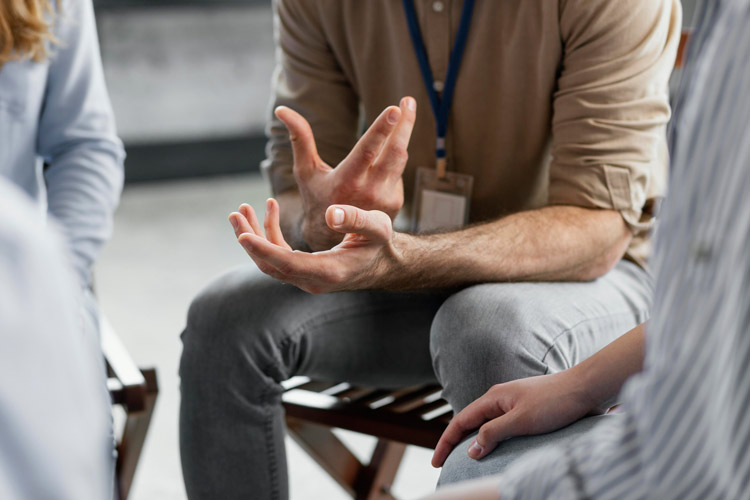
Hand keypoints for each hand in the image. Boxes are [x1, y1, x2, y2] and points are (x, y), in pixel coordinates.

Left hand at [229, 198, 398, 293]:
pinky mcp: (303, 271)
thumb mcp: (377, 227)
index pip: (288, 264)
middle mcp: (313, 280)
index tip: (243, 235)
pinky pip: (278, 255)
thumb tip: (332, 212)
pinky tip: (269, 211)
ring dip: (254, 236)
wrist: (384, 264)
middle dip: (249, 240)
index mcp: (329, 272)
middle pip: (271, 266)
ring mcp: (306, 278)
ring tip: (241, 210)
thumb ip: (357, 219)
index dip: (264, 250)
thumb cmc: (381, 243)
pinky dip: (269, 235)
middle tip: (235, 214)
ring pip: (270, 262)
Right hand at [275, 96, 415, 250]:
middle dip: (404, 124)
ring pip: (400, 158)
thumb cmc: (316, 198)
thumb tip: (282, 109)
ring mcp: (385, 198)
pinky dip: (393, 156)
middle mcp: (369, 191)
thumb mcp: (306, 171)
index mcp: (346, 181)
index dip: (382, 129)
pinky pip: (398, 170)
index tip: (394, 109)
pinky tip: (388, 148)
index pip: (368, 151)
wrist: (334, 237)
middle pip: (394, 151)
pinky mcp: (395, 202)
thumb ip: (299, 138)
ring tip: (408, 108)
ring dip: (405, 132)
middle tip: (408, 101)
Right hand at [431, 370, 600, 467]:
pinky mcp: (526, 408)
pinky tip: (494, 445)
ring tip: (463, 456)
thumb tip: (470, 450)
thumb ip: (494, 433)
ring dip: (472, 438)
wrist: (584, 388)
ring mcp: (513, 402)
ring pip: (484, 422)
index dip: (445, 441)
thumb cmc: (555, 402)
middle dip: (454, 441)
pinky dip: (489, 436)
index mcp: (493, 398)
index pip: (460, 421)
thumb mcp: (521, 421)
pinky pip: (499, 424)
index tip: (435, 461)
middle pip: (469, 421)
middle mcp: (499, 398)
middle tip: (443, 461)